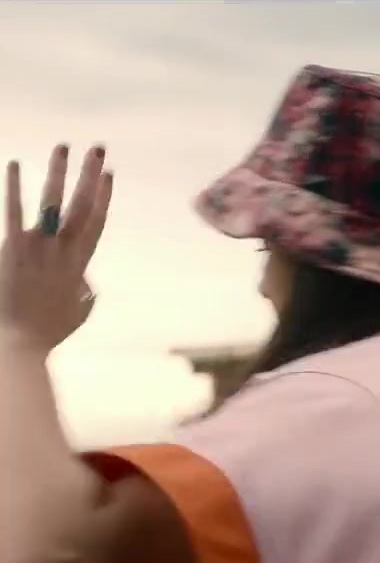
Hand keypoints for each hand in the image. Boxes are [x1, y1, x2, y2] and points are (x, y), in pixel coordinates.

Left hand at [2, 144, 112, 353]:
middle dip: (90, 176)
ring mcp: (39, 248)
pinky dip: (14, 187)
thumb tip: (88, 285)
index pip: (96, 222)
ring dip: (58, 172)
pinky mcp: (14, 249)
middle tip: (97, 149)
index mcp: (79, 264)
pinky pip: (14, 212)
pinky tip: (13, 164)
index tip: (108, 174)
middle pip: (82, 206)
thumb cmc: (47, 332)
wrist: (19, 341)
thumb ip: (85, 296)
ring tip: (62, 147)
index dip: (103, 196)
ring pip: (53, 202)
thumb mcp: (77, 314)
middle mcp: (64, 251)